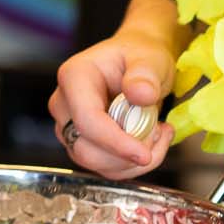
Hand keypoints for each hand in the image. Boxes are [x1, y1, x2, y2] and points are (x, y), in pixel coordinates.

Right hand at [47, 25, 177, 179]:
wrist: (138, 63)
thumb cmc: (140, 57)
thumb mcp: (150, 58)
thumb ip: (145, 74)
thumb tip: (140, 94)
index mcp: (74, 77)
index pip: (87, 120)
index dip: (115, 142)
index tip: (145, 154)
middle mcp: (64, 104)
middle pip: (85, 149)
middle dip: (126, 154)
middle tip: (160, 132)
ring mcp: (69, 126)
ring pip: (95, 163)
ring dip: (132, 161)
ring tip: (158, 133)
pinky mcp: (81, 143)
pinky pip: (105, 167)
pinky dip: (131, 163)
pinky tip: (149, 140)